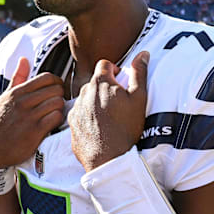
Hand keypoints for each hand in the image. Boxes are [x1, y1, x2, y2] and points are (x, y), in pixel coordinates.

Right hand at [0, 57, 64, 168]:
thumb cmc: (1, 121)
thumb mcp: (5, 98)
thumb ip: (17, 78)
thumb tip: (24, 59)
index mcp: (17, 92)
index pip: (46, 77)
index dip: (56, 82)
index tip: (56, 89)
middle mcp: (23, 102)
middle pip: (55, 89)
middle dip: (60, 95)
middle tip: (57, 102)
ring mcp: (29, 117)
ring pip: (58, 102)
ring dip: (60, 108)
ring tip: (55, 112)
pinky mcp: (35, 131)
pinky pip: (56, 117)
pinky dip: (58, 119)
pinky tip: (53, 122)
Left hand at [68, 51, 148, 171]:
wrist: (110, 159)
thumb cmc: (126, 129)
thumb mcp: (139, 98)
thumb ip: (139, 73)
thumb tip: (142, 54)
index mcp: (100, 83)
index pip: (104, 64)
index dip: (114, 70)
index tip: (121, 82)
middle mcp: (84, 92)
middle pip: (95, 81)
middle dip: (105, 87)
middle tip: (118, 102)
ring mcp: (76, 108)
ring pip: (86, 97)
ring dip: (95, 101)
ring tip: (109, 117)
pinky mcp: (71, 124)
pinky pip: (80, 113)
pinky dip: (88, 116)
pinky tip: (99, 127)